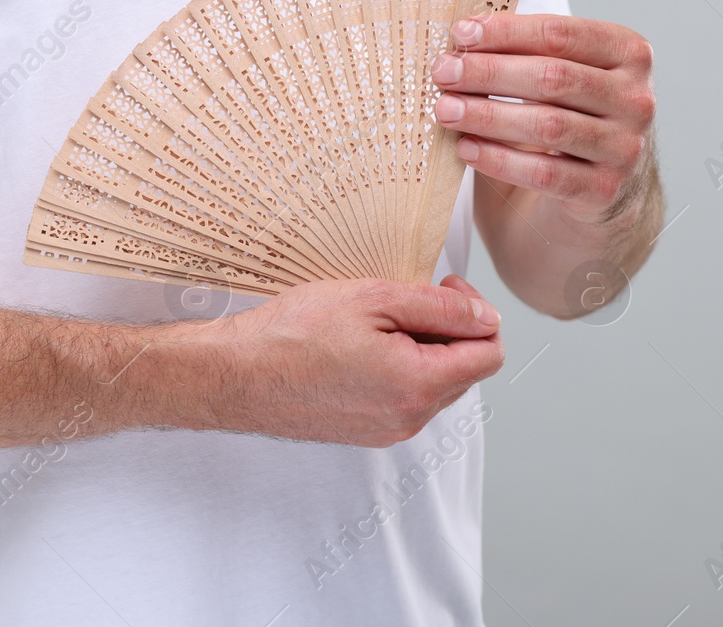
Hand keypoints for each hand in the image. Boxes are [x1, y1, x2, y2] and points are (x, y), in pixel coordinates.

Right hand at [197, 274, 502, 446]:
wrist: (233, 375)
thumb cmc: (291, 334)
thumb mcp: (374, 299)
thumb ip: (440, 309)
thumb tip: (486, 317)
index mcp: (417, 386)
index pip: (490, 353)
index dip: (477, 313)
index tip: (446, 289)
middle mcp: (409, 418)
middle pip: (466, 370)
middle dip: (450, 330)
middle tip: (410, 298)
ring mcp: (387, 430)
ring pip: (436, 384)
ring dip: (423, 348)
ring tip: (379, 321)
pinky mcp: (366, 432)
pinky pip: (405, 397)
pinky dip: (399, 367)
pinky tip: (363, 345)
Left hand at [431, 14, 656, 225]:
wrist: (597, 198)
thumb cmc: (566, 124)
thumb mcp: (556, 81)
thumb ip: (524, 55)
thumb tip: (463, 36)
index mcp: (627, 53)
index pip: (561, 33)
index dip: (506, 32)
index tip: (460, 34)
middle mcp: (636, 98)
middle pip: (553, 77)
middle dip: (489, 72)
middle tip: (444, 72)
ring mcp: (626, 147)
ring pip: (548, 125)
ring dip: (488, 115)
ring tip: (446, 110)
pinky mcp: (605, 191)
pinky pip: (544, 173)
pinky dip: (499, 159)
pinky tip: (467, 148)